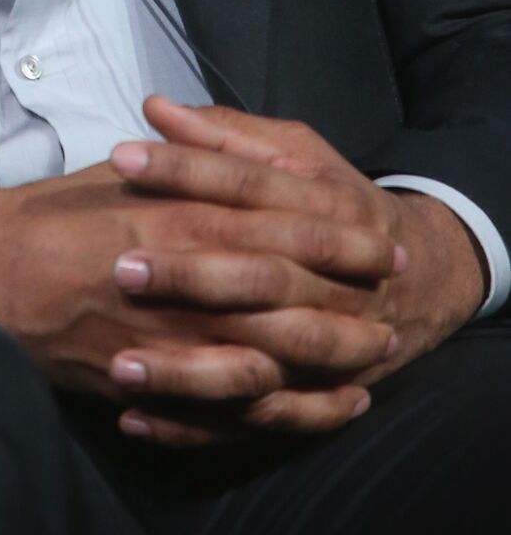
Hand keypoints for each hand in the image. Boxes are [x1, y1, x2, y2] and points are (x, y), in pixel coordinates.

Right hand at [0, 146, 398, 443]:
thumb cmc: (44, 218)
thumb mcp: (117, 178)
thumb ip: (179, 169)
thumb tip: (233, 163)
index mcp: (167, 215)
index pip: (270, 223)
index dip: (330, 233)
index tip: (373, 235)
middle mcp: (172, 277)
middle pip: (281, 290)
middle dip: (342, 294)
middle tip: (385, 291)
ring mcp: (159, 336)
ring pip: (264, 350)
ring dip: (323, 352)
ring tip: (367, 350)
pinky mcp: (145, 380)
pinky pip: (223, 402)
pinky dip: (275, 404)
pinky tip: (309, 399)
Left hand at [101, 96, 486, 444]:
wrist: (417, 280)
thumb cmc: (336, 203)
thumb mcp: (296, 154)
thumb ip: (226, 135)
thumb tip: (155, 107)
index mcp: (322, 208)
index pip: (247, 185)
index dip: (185, 170)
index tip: (122, 158)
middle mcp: (325, 283)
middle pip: (255, 278)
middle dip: (187, 276)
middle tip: (118, 268)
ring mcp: (319, 350)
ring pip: (254, 366)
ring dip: (186, 369)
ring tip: (117, 363)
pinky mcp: (305, 397)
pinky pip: (248, 422)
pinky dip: (192, 427)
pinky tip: (133, 417)